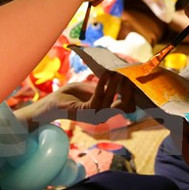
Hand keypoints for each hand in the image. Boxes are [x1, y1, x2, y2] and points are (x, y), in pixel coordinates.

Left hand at [18, 72, 135, 124]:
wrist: (55, 101)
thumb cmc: (74, 94)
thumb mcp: (95, 88)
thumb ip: (108, 85)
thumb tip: (122, 74)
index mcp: (107, 112)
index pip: (127, 106)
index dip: (132, 93)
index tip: (133, 79)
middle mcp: (104, 117)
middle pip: (124, 105)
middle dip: (127, 89)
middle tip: (127, 74)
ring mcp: (95, 116)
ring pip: (111, 99)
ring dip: (114, 84)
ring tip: (116, 71)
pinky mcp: (86, 112)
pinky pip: (98, 97)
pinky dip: (102, 84)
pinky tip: (105, 74)